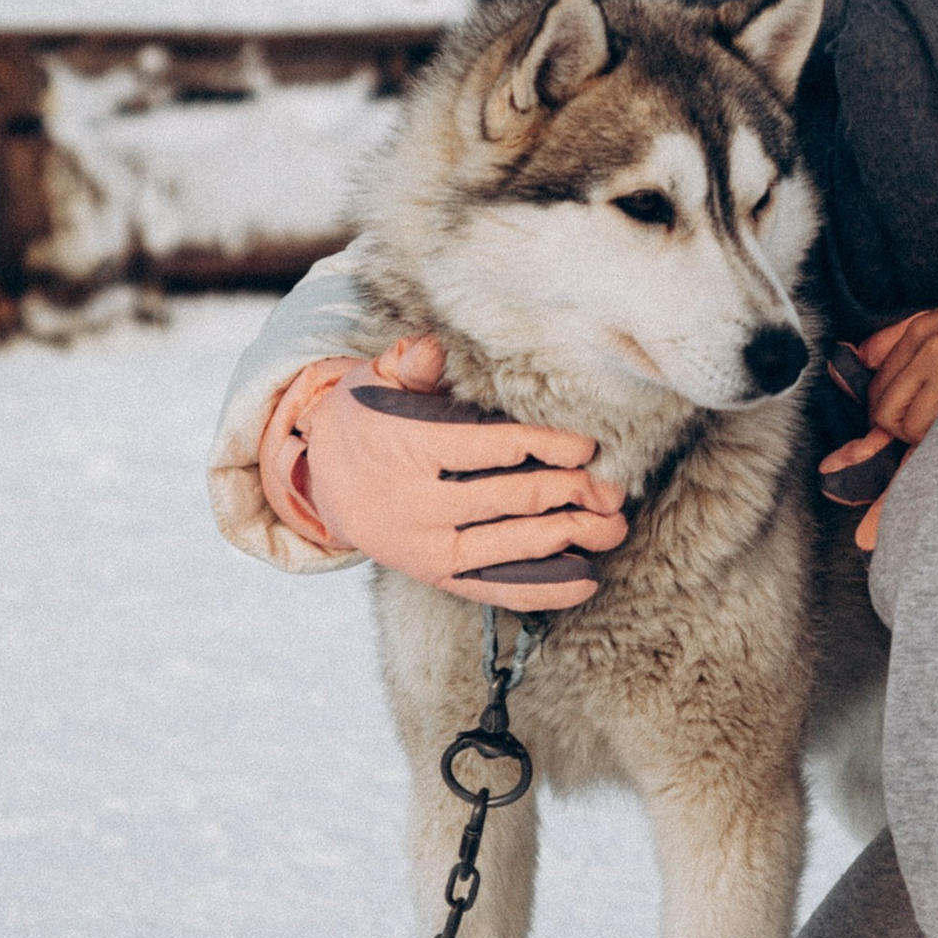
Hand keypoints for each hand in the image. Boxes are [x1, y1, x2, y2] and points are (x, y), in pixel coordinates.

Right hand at [261, 333, 628, 600]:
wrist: (323, 480)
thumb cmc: (367, 420)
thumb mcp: (376, 381)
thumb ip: (410, 364)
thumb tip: (433, 347)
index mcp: (406, 449)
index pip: (488, 448)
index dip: (542, 446)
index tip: (586, 447)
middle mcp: (416, 505)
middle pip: (509, 499)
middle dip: (569, 493)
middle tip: (613, 489)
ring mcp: (426, 548)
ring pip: (510, 546)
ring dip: (568, 537)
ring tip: (614, 527)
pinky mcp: (436, 576)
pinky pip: (494, 588)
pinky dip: (542, 590)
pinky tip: (585, 580)